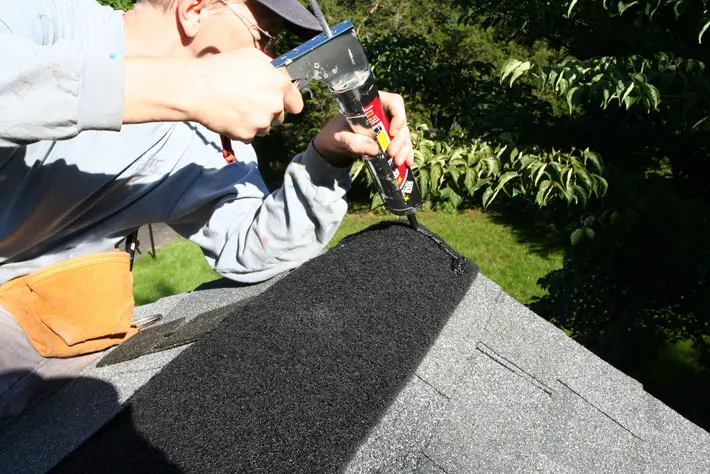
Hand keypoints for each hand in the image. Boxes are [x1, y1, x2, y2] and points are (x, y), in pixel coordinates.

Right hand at [187, 49, 302, 140]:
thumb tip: (279, 75)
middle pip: (280, 116)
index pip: (296, 103)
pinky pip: (250, 136)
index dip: (289, 102)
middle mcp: (274, 105)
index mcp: (279, 84)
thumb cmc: (221, 68)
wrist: (196, 88)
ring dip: (255, 121)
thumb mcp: (251, 57)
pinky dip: (241, 129)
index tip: (284, 104)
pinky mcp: (248, 135)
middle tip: (249, 102)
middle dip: (268, 111)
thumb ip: (271, 68)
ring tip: (236, 107)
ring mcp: (262, 122)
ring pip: (265, 127)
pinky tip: (230, 116)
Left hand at [313, 91, 413, 167]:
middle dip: (399, 140)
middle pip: (401, 122)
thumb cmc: (335, 134)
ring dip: (404, 149)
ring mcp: (389, 127)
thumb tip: (374, 150)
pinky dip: (405, 154)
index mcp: (373, 104)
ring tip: (398, 163)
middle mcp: (384, 113)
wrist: (335, 145)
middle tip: (391, 154)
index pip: (394, 102)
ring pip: (404, 135)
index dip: (398, 115)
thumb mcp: (340, 137)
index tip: (392, 132)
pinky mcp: (390, 140)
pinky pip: (402, 145)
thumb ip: (354, 142)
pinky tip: (407, 163)